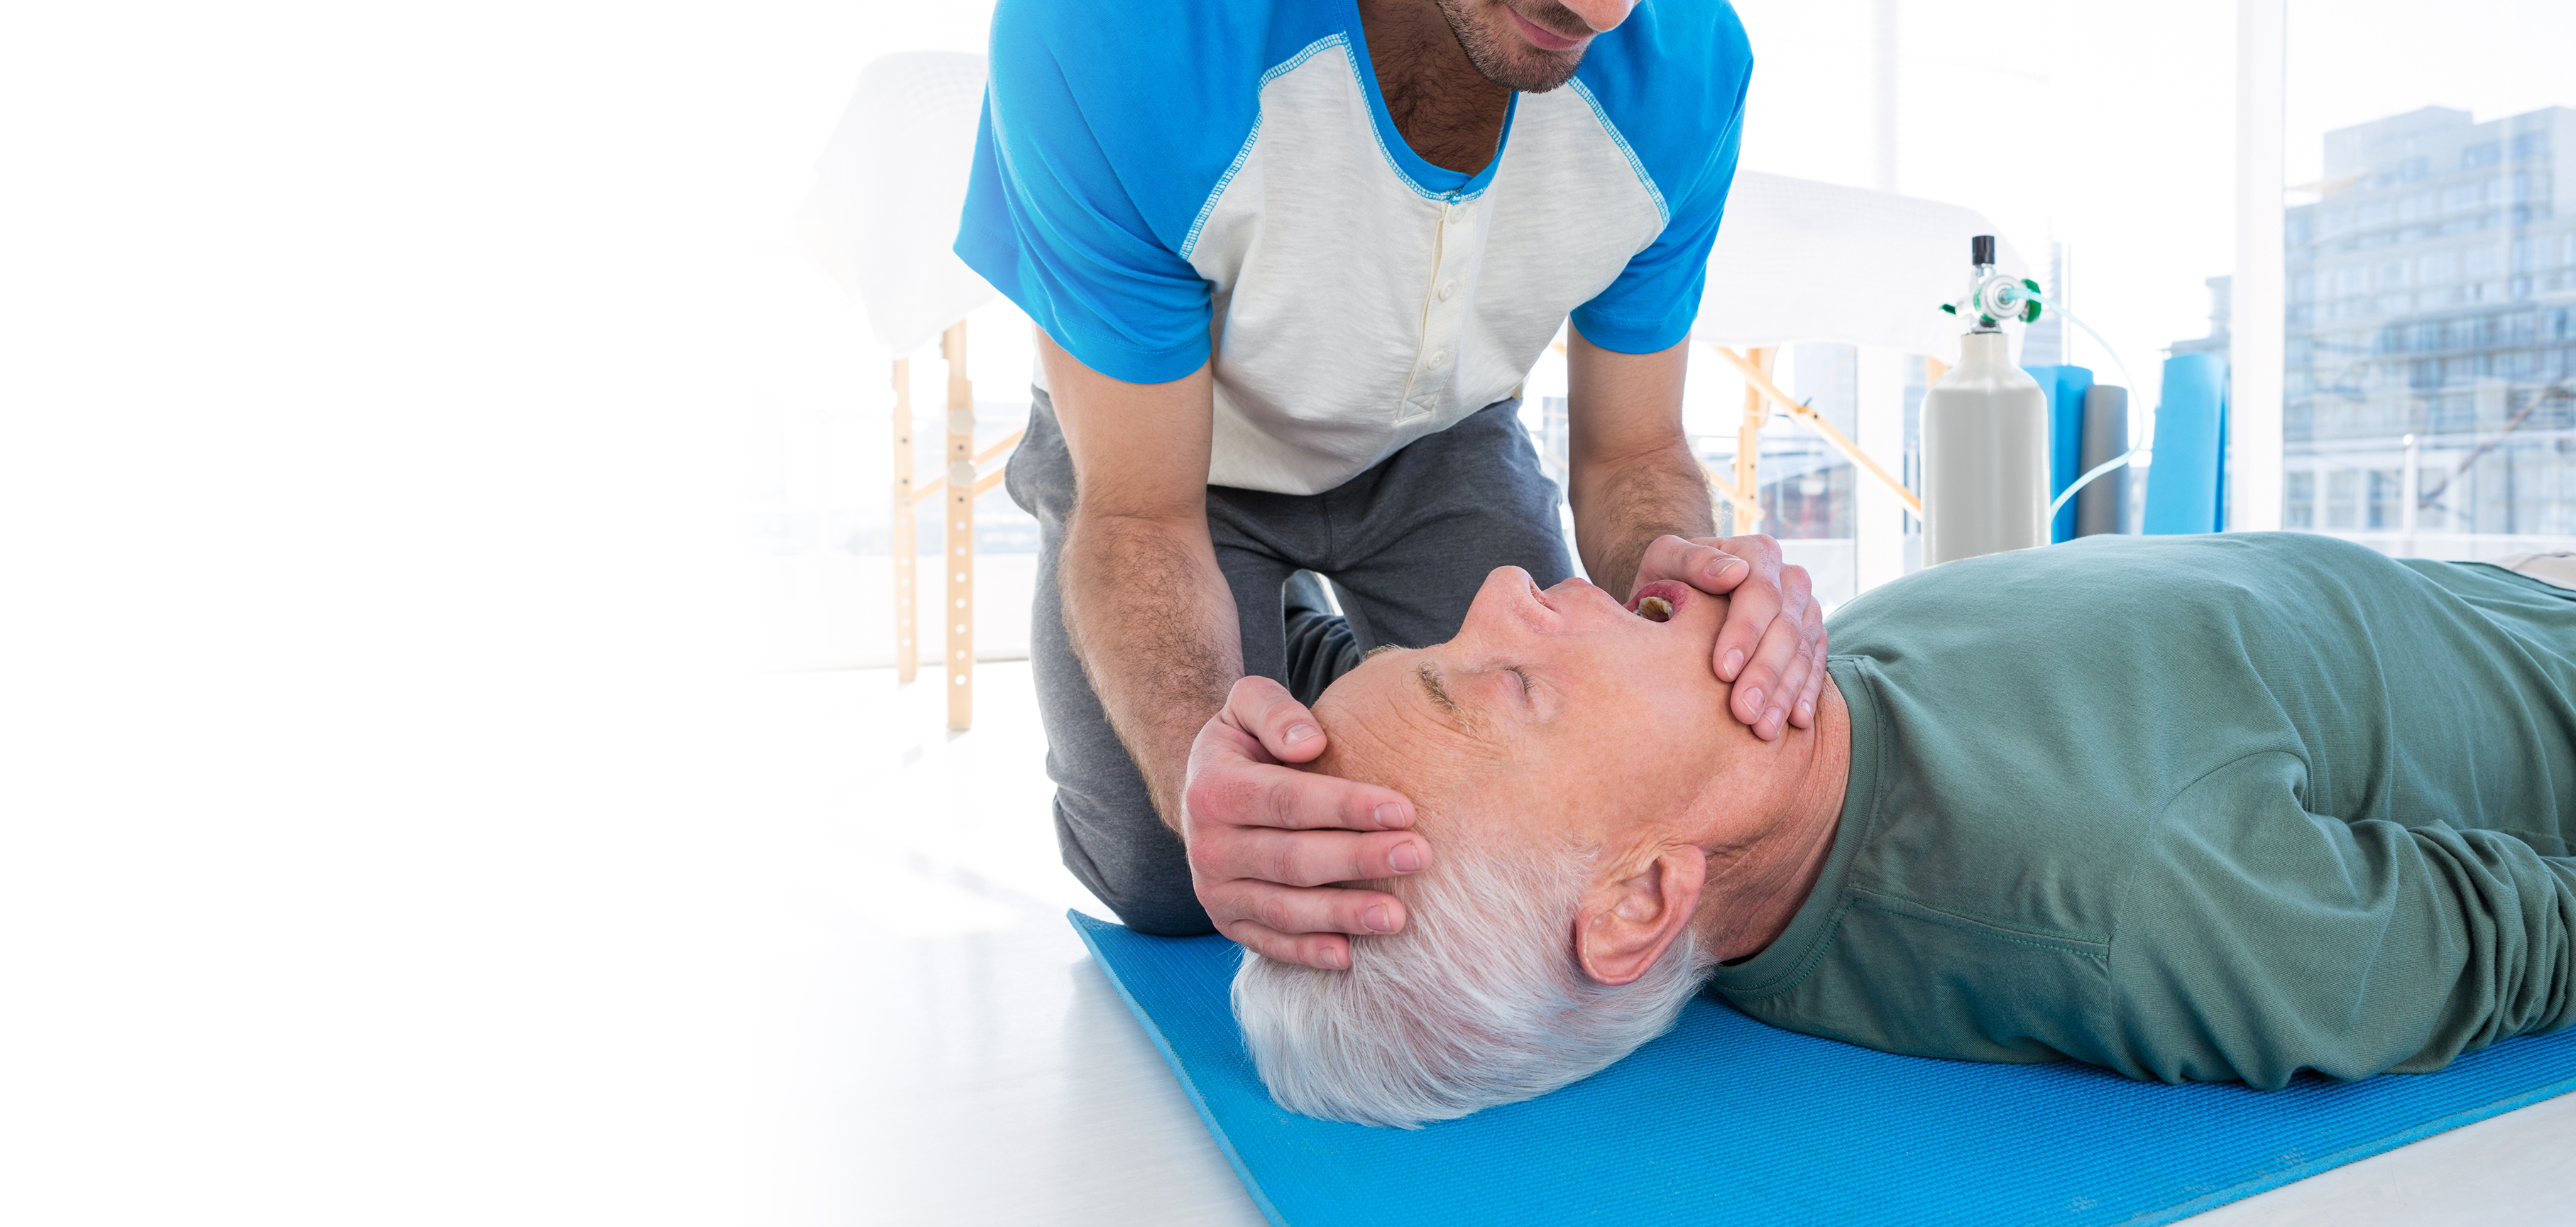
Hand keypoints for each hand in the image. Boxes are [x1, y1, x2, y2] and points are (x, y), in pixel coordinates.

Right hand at [1180, 676, 1429, 969]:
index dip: (1346, 807)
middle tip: (1417, 855)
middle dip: (1358, 859)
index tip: (1403, 809)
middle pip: (1292, 859)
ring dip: (1342, 915)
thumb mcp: (1246, 707)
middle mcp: (1208, 847)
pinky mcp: (1227, 922)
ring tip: (1397, 915)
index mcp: (1213, 790)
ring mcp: (1215, 891)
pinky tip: (1349, 955)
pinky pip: (1269, 944)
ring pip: (1284, 909)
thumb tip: (1309, 742)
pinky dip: (1307, 953)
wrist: (1201, 792)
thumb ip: (1273, 710)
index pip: (1287, 801)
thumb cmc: (1245, 746)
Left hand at [1628, 533, 1827, 740]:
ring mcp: (1803, 608)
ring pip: (1802, 652)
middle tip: (1743, 713)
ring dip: (1784, 693)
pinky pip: (1814, 667)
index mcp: (1756, 554)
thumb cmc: (1665, 579)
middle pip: (1785, 627)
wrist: (1678, 597)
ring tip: (1763, 729)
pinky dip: (1805, 695)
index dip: (1744, 632)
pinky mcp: (1810, 637)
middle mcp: (1788, 577)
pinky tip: (1794, 722)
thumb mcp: (1665, 559)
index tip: (1722, 671)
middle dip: (1764, 674)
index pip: (1759, 593)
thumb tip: (1733, 572)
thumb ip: (1691, 560)